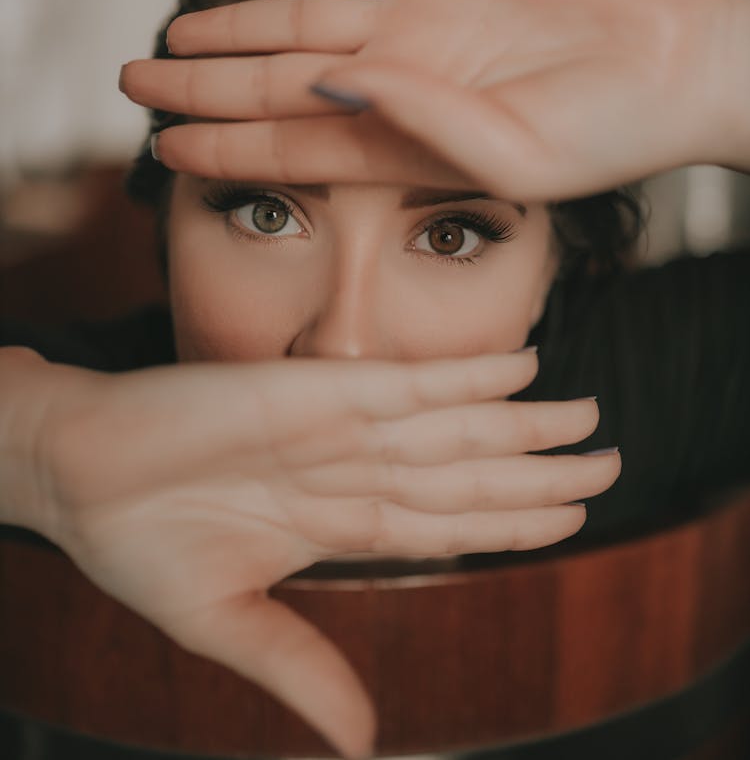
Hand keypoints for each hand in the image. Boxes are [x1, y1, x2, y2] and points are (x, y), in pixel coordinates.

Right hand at [0, 347, 614, 756]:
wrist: (71, 473)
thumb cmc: (136, 542)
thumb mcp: (225, 623)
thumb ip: (302, 667)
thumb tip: (363, 746)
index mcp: (333, 522)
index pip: (445, 523)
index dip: (510, 519)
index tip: (570, 514)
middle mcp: (347, 469)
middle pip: (464, 472)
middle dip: (538, 472)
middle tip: (609, 463)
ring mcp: (332, 427)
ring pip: (451, 427)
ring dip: (522, 423)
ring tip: (586, 420)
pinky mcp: (307, 393)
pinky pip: (402, 384)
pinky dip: (463, 377)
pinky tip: (520, 368)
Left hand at [121, 0, 749, 199]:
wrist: (681, 62)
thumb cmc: (613, 132)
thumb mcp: (516, 154)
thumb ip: (418, 125)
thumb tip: (326, 84)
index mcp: (406, 140)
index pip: (291, 143)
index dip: (224, 143)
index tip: (161, 145)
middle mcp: (398, 79)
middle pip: (276, 81)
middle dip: (202, 82)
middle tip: (132, 80)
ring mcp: (419, 18)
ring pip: (300, 18)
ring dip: (235, 23)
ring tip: (174, 28)